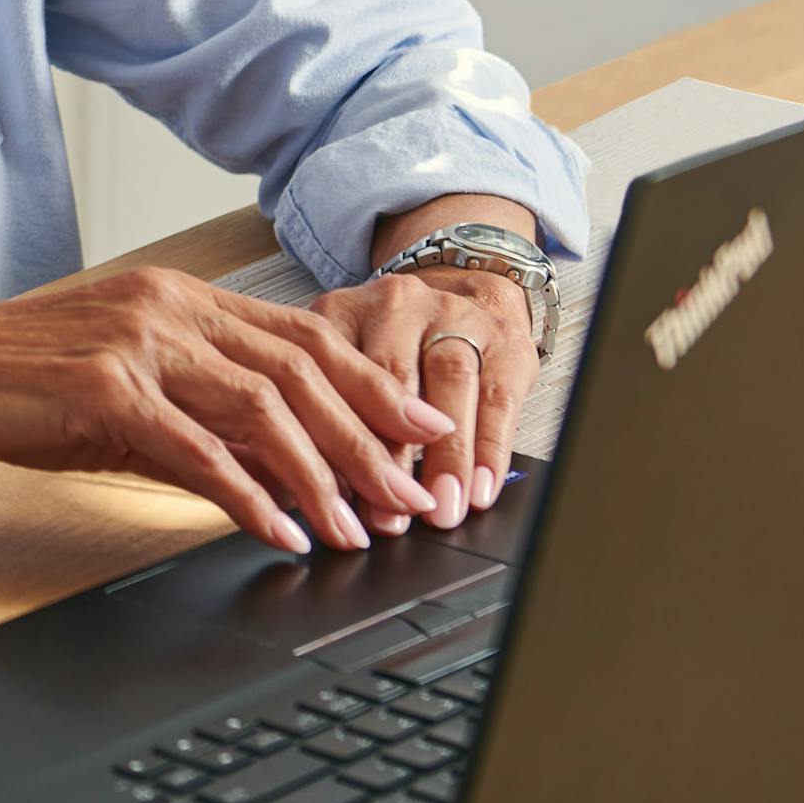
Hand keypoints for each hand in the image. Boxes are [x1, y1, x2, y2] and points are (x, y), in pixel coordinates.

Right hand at [0, 268, 454, 555]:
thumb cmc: (4, 382)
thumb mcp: (113, 389)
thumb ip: (193, 415)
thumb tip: (270, 469)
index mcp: (177, 295)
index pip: (304, 336)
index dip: (374, 385)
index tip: (424, 433)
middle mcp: (166, 305)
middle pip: (302, 371)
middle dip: (371, 440)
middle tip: (412, 497)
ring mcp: (134, 341)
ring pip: (262, 407)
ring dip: (323, 475)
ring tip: (358, 527)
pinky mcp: (100, 387)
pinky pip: (195, 448)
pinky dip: (247, 495)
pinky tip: (277, 530)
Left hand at [308, 263, 535, 526]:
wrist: (461, 286)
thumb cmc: (386, 345)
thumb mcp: (336, 361)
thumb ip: (314, 414)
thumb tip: (297, 494)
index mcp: (342, 311)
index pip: (330, 373)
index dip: (333, 438)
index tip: (335, 500)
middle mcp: (399, 305)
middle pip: (393, 375)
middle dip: (392, 453)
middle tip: (390, 515)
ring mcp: (457, 317)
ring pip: (451, 380)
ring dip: (447, 455)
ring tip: (440, 510)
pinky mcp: (506, 340)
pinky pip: (500, 397)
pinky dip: (490, 449)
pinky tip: (480, 491)